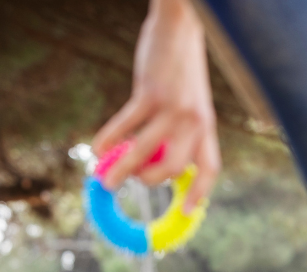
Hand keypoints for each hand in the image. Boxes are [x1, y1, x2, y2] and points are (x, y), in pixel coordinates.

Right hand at [92, 0, 220, 212]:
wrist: (181, 23)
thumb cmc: (180, 65)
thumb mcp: (189, 100)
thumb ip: (177, 129)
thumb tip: (149, 161)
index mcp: (206, 124)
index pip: (209, 167)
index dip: (199, 193)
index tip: (187, 213)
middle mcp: (194, 120)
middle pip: (173, 169)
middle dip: (147, 182)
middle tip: (129, 180)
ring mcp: (172, 107)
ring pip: (144, 153)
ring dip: (121, 171)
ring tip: (103, 181)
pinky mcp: (150, 93)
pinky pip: (125, 126)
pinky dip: (108, 141)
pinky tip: (98, 147)